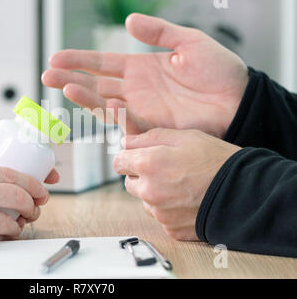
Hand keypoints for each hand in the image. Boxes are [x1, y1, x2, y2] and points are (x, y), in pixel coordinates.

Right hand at [0, 161, 58, 242]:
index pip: (13, 176)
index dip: (34, 184)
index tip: (43, 189)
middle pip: (17, 199)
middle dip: (33, 205)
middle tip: (36, 207)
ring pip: (8, 222)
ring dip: (21, 224)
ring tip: (22, 221)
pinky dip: (4, 236)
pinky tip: (7, 232)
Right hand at [42, 13, 248, 137]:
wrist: (240, 100)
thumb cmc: (220, 70)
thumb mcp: (189, 41)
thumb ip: (159, 31)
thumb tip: (129, 21)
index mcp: (141, 67)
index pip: (102, 62)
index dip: (79, 59)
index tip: (57, 57)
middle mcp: (135, 89)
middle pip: (95, 83)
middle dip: (70, 78)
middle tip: (47, 74)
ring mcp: (141, 108)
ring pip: (103, 101)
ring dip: (82, 94)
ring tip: (62, 86)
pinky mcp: (151, 125)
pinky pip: (124, 119)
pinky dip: (109, 112)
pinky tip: (96, 101)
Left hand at [113, 128, 240, 239]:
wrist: (245, 192)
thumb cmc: (216, 160)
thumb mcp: (183, 136)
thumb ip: (148, 137)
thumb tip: (125, 142)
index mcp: (147, 164)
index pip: (118, 162)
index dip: (129, 157)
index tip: (138, 156)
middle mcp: (149, 191)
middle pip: (129, 183)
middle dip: (141, 175)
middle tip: (165, 169)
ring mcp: (159, 212)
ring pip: (145, 200)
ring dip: (154, 193)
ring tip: (181, 185)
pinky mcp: (170, 228)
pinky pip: (161, 216)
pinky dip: (169, 209)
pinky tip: (187, 200)